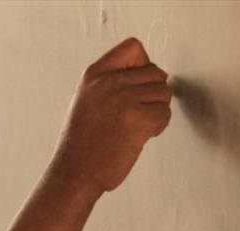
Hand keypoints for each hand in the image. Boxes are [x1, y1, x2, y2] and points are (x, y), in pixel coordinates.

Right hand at [49, 37, 171, 192]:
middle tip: (135, 116)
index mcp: (95, 74)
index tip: (135, 87)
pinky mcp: (138, 120)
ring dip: (156, 112)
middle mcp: (110, 82)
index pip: (133, 47)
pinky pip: (165, 114)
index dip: (143, 65)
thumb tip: (155, 74)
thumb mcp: (87, 100)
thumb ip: (113, 82)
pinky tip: (138, 138)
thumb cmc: (82, 143)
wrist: (74, 173)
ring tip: (134, 128)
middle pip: (156, 73)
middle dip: (152, 95)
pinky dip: (157, 128)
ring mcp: (124, 99)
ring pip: (164, 93)